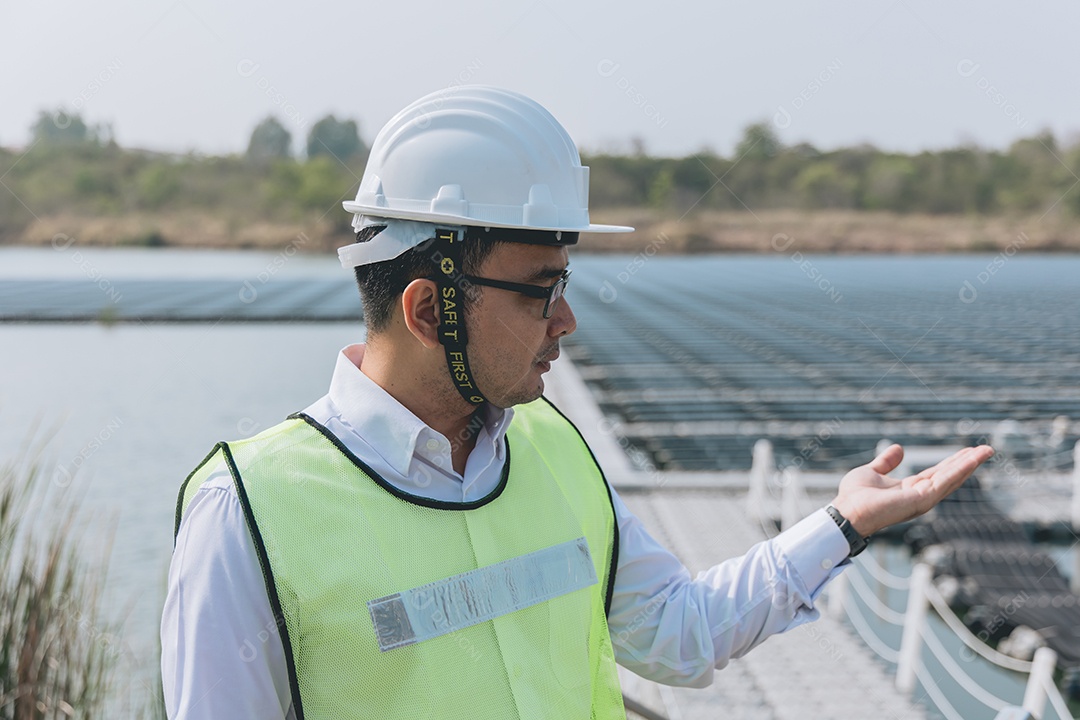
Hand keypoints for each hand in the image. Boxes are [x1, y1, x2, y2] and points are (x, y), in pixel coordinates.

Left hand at [829, 443, 994, 536]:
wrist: (846, 511)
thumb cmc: (854, 496)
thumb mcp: (872, 472)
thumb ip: (886, 462)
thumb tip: (899, 448)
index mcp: (910, 488)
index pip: (937, 473)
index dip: (952, 462)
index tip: (967, 450)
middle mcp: (920, 495)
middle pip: (950, 476)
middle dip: (968, 462)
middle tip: (986, 449)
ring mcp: (922, 499)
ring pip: (952, 478)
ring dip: (970, 464)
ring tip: (986, 450)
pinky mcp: (921, 500)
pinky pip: (944, 482)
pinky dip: (960, 470)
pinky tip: (971, 459)